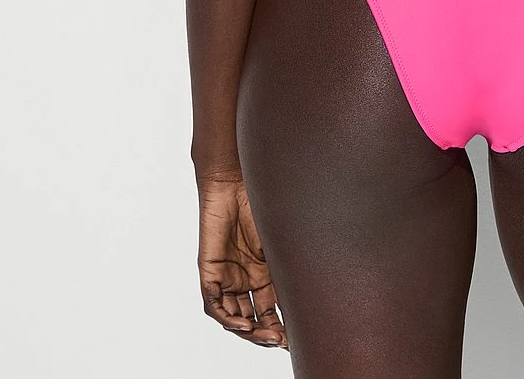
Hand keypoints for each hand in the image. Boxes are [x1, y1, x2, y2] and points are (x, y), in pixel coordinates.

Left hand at [197, 175, 287, 349]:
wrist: (233, 181)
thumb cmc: (258, 203)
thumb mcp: (278, 242)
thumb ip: (288, 266)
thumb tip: (315, 291)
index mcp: (264, 273)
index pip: (271, 310)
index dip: (281, 327)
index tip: (294, 340)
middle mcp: (245, 279)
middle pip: (254, 318)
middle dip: (267, 334)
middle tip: (281, 342)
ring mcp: (226, 276)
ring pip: (233, 316)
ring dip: (248, 331)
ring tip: (266, 336)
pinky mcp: (209, 271)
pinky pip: (214, 304)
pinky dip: (226, 318)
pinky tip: (243, 324)